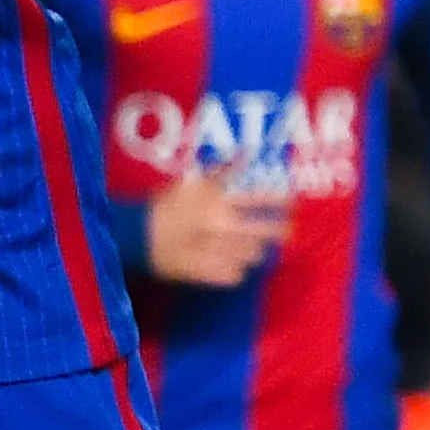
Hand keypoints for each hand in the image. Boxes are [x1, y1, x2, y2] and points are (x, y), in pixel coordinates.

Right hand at [143, 175, 289, 286]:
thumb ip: (220, 171)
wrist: (134, 237)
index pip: (260, 199)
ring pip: (253, 255)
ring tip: (255, 248)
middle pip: (266, 231)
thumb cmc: (161, 205)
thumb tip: (245, 155)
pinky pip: (235, 275)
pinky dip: (236, 270)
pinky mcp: (210, 275)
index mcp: (218, 202)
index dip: (281, 201)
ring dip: (255, 250)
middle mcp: (223, 227)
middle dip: (282, 231)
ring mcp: (218, 253)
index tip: (294, 202)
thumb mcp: (190, 182)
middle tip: (290, 231)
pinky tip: (231, 265)